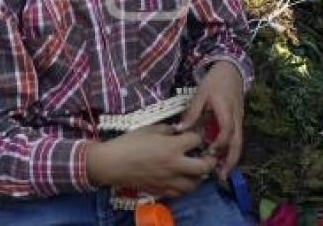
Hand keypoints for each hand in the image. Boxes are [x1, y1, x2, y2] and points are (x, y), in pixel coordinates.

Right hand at [86, 125, 215, 196]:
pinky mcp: (161, 190)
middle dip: (210, 160)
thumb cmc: (129, 142)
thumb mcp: (151, 129)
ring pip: (194, 184)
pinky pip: (180, 193)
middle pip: (204, 166)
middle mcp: (174, 165)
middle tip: (208, 156)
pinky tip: (181, 179)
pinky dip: (184, 186)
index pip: (197, 140)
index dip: (198, 135)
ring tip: (195, 169)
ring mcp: (168, 180)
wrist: (112, 163)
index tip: (196, 134)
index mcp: (172, 147)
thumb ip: (169, 129)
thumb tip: (179, 131)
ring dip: (198, 176)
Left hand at [175, 61, 244, 179]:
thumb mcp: (200, 94)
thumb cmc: (214, 82)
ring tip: (222, 174)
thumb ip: (192, 113)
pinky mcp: (238, 121)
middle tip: (221, 175)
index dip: (219, 142)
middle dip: (230, 159)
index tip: (209, 151)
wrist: (230, 71)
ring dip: (232, 159)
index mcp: (226, 109)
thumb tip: (179, 130)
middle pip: (238, 142)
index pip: (226, 129)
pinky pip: (237, 139)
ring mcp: (239, 120)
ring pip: (239, 143)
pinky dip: (231, 151)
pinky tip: (223, 161)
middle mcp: (236, 117)